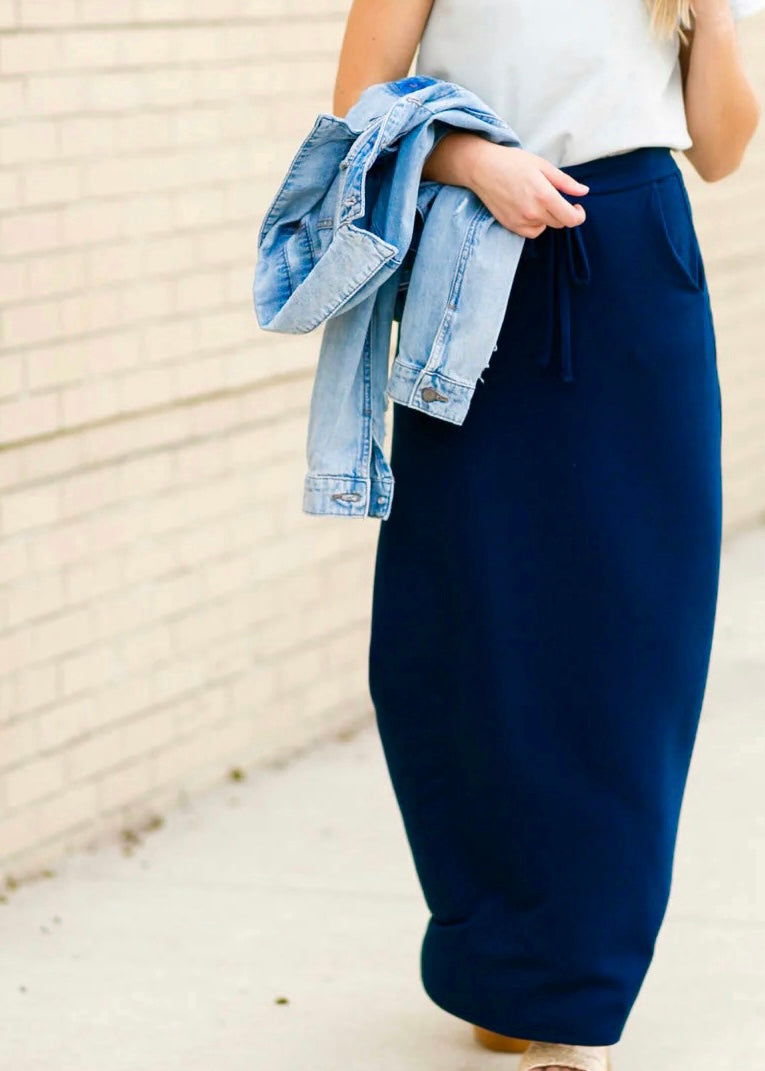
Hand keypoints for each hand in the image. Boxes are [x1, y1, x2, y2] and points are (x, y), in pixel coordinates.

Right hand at [464, 142, 589, 237]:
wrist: (482, 168)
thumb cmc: (512, 162)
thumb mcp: (543, 166)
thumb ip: (565, 182)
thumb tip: (583, 191)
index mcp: (545, 196)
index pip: (571, 219)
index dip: (579, 216)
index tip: (577, 208)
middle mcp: (533, 212)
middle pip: (559, 223)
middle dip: (563, 213)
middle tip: (557, 199)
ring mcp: (520, 221)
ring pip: (545, 227)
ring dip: (548, 217)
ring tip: (538, 200)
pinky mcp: (510, 225)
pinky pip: (531, 232)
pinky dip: (535, 224)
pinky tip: (529, 209)